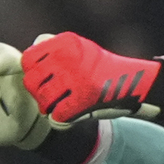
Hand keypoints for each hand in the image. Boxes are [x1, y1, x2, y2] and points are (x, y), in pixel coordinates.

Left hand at [22, 32, 163, 125]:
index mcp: (66, 43)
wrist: (136, 82)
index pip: (28, 60)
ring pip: (43, 101)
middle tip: (49, 98)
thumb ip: (55, 46)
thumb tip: (33, 44)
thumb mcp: (81, 48)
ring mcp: (76, 78)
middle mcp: (69, 57)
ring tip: (58, 107)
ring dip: (48, 109)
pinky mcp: (84, 98)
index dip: (31, 74)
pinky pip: (57, 116)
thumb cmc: (102, 68)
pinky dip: (61, 120)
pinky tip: (69, 116)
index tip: (42, 80)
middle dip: (38, 94)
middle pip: (32, 82)